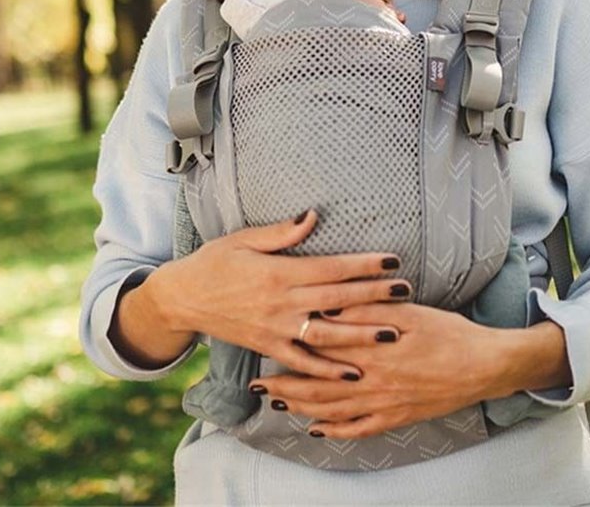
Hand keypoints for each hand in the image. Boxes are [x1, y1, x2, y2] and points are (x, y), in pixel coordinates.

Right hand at [144, 210, 412, 380]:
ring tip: (394, 333)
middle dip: (374, 296)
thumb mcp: (244, 238)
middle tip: (406, 291)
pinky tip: (354, 373)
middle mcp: (281, 304)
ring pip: (326, 335)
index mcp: (279, 272)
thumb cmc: (215, 261)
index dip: (363, 265)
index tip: (391, 260)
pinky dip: (328, 371)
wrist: (183, 298)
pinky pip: (302, 363)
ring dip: (362, 335)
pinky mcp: (269, 348)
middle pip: (337, 300)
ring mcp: (276, 329)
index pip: (331, 268)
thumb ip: (282, 233)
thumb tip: (313, 215)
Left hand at [251, 302, 512, 437]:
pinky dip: (334, 431)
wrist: (483, 367)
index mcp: (372, 349)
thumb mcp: (409, 312)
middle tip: (257, 383)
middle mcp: (371, 380)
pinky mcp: (396, 417)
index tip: (267, 344)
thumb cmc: (449, 333)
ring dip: (301, 407)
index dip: (292, 347)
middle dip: (285, 383)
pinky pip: (357, 429)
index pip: (322, 349)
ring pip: (332, 409)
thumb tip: (332, 302)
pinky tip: (317, 430)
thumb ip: (368, 307)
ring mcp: (382, 403)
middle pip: (318, 383)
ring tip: (276, 404)